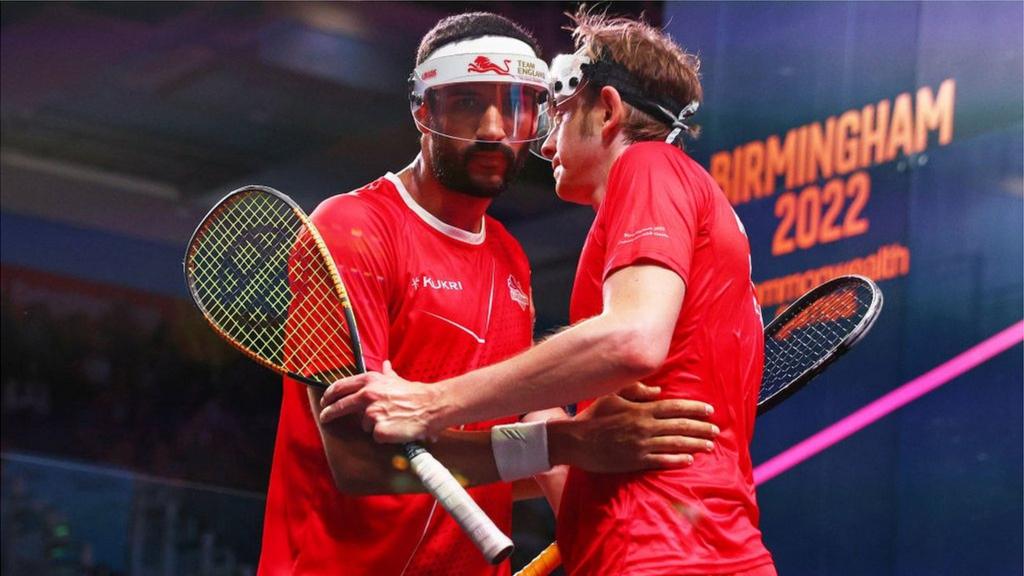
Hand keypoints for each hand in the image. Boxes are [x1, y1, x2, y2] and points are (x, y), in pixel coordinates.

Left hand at [319, 361, 445, 442]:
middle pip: (340, 406)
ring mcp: (372, 413)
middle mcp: (368, 395)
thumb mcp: (397, 379)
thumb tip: (386, 364)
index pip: (340, 387)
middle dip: (329, 413)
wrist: (431, 407)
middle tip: (324, 417)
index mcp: (370, 381)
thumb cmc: (415, 394)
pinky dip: (384, 434)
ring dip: (373, 424)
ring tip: (390, 420)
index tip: (325, 401)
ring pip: (364, 424)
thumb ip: (387, 374)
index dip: (329, 395)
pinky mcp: (379, 430)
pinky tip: (394, 428)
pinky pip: (376, 436)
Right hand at [547, 382, 716, 472]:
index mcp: (641, 409)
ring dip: (695, 444)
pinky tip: (689, 460)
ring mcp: (641, 445)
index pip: (675, 407)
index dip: (694, 408)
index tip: (710, 410)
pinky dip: (677, 460)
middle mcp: (645, 427)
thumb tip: (658, 391)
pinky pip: (661, 461)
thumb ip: (636, 390)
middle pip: (680, 426)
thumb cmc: (593, 416)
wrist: (576, 441)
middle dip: (701, 428)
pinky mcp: (635, 461)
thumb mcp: (612, 396)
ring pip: (675, 444)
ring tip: (709, 445)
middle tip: (716, 430)